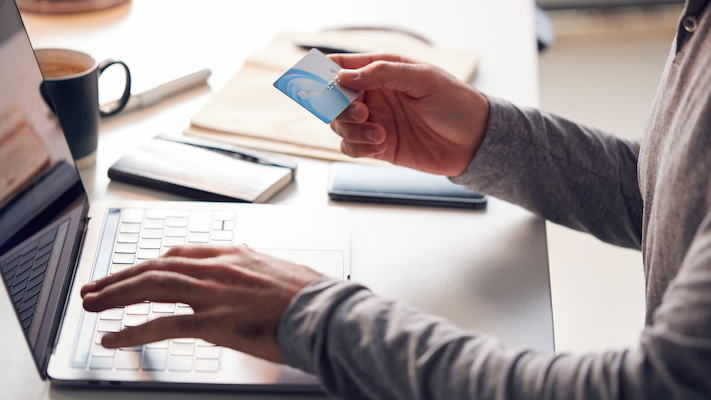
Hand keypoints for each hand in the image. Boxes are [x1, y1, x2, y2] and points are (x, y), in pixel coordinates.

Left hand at [81, 245, 321, 362]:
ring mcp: (213, 293)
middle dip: (121, 276)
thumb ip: (254, 270)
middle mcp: (217, 267)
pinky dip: (133, 331)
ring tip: (90, 303)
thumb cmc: (310, 295)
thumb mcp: (279, 270)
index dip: (150, 262)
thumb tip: (246, 277)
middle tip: (95, 286)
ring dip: (116, 295)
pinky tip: (113, 336)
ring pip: (152, 287)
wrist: (324, 311)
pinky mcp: (213, 322)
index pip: (180, 252)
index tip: (135, 269)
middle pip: (156, 266)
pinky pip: (163, 325)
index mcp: (233, 255)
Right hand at [329, 53, 489, 176]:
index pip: (342, 66)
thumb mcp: (423, 78)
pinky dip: (358, 147)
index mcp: (383, 71)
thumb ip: (383, 73)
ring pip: (339, 125)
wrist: (474, 141)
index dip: (325, 74)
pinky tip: (381, 144)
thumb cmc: (455, 103)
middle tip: (361, 113)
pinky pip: (350, 147)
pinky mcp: (378, 146)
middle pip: (334, 100)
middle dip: (340, 108)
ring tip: (379, 133)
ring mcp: (375, 121)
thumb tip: (344, 77)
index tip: (321, 84)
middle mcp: (375, 95)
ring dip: (352, 130)